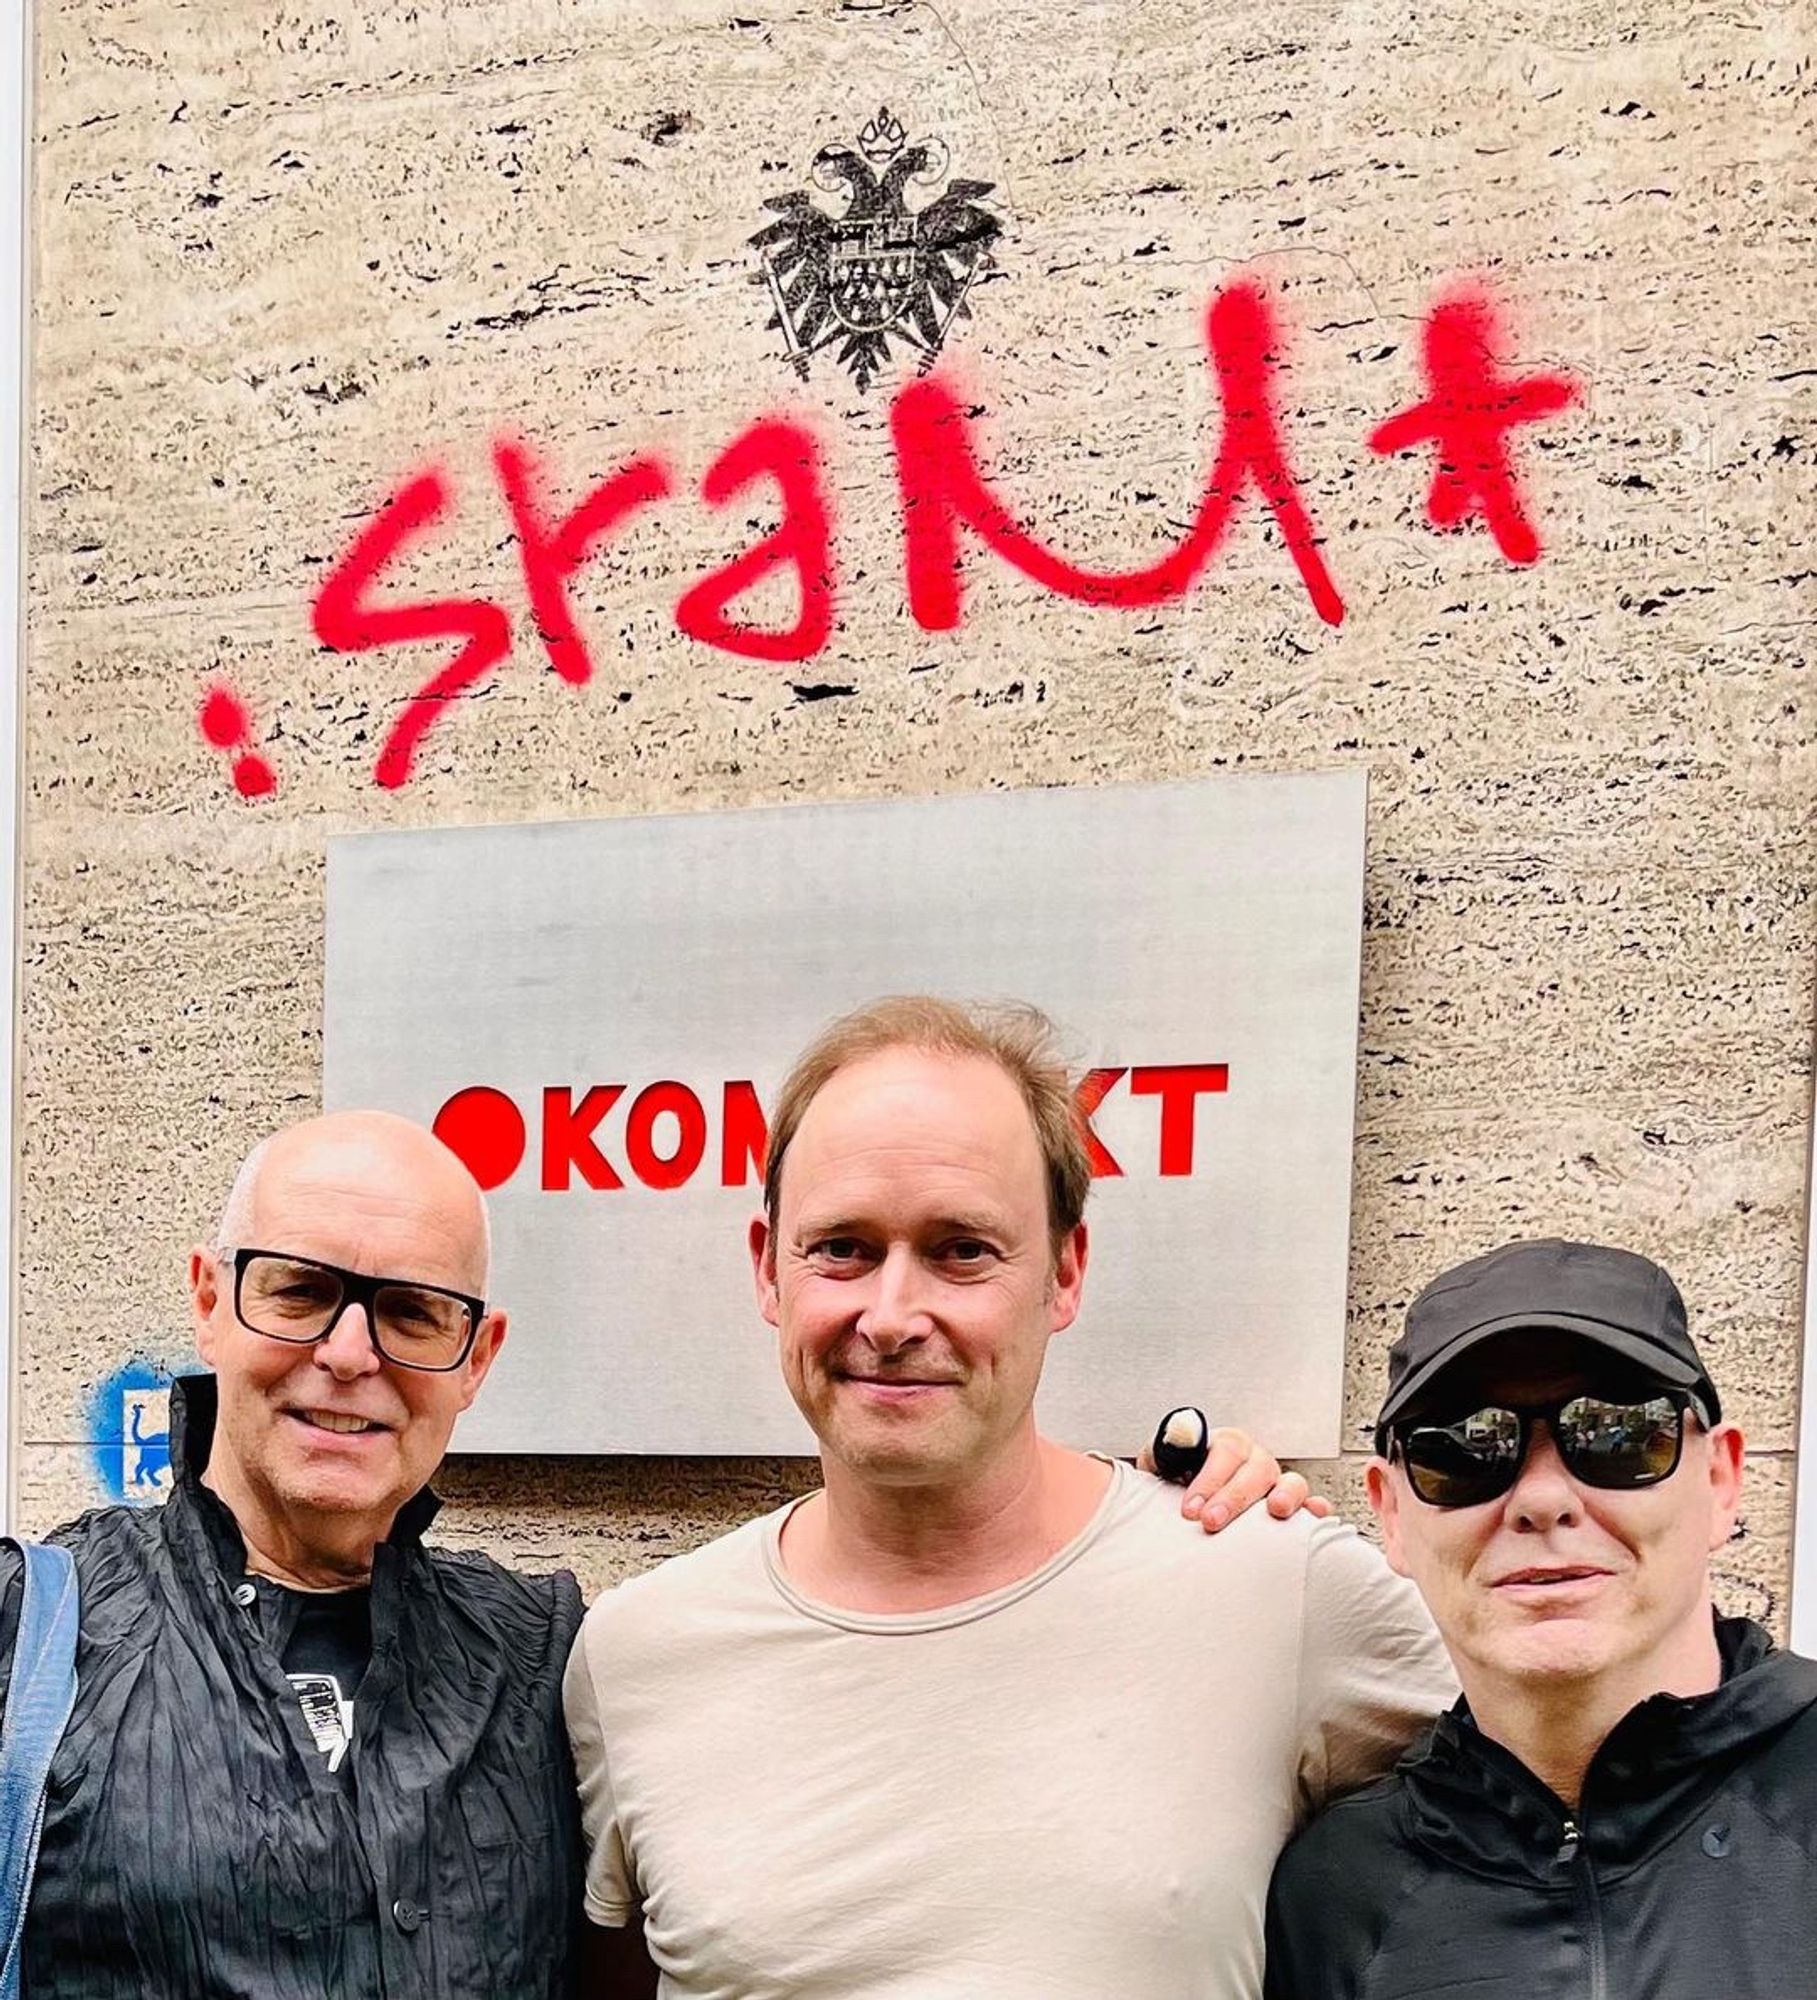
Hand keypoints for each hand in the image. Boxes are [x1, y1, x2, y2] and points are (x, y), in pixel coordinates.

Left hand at [1138, 1405, 1334, 1532]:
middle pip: (1255, 1469)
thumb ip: (1163, 1452)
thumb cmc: (1181, 1480)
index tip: (1191, 1509)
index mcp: (1227, 1444)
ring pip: (1291, 1481)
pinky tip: (1312, 1517)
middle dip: (1234, 1497)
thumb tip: (1170, 1445)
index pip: (1224, 1451)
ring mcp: (1278, 1482)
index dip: (1209, 1480)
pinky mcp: (1294, 1506)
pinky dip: (1315, 1510)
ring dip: (1285, 1495)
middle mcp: (1255, 1460)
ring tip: (1276, 1510)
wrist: (1192, 1501)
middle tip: (1211, 1521)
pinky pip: (1312, 1504)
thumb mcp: (1164, 1463)